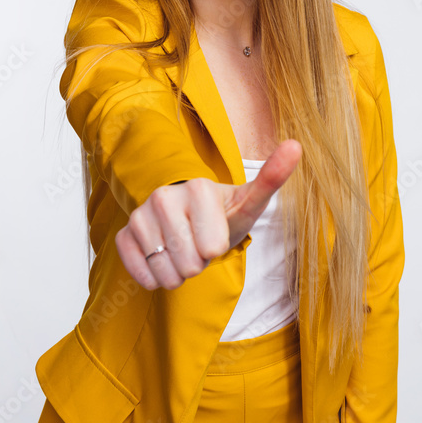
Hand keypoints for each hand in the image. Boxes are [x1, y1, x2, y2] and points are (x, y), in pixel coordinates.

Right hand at [115, 140, 302, 290]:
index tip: (215, 232)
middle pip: (189, 264)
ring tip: (183, 250)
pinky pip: (141, 274)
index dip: (217, 249)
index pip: (212, 249)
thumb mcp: (250, 200)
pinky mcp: (123, 235)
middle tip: (198, 243)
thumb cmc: (223, 212)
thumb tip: (297, 145)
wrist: (188, 217)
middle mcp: (163, 197)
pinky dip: (155, 277)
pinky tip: (162, 259)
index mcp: (197, 188)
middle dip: (198, 263)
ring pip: (166, 273)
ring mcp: (140, 216)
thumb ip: (273, 177)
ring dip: (178, 272)